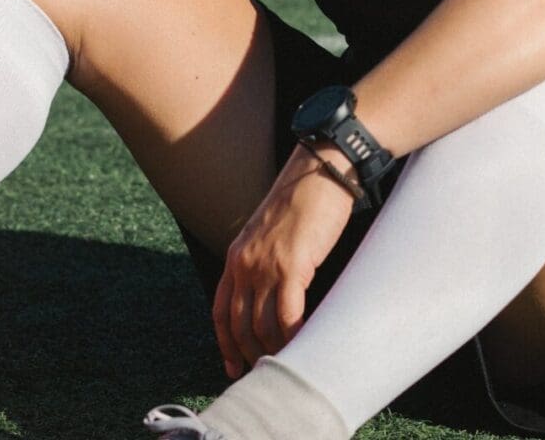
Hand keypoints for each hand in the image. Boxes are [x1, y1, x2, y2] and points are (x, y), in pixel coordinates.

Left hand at [212, 144, 356, 377]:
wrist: (322, 170)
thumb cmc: (306, 198)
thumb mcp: (274, 232)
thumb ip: (268, 261)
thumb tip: (278, 293)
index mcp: (236, 256)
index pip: (222, 311)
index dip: (225, 343)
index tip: (233, 366)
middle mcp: (245, 264)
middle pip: (240, 325)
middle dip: (251, 354)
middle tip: (267, 373)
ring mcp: (266, 266)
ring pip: (263, 325)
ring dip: (276, 349)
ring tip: (290, 364)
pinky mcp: (293, 266)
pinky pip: (288, 315)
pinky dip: (295, 335)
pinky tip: (305, 344)